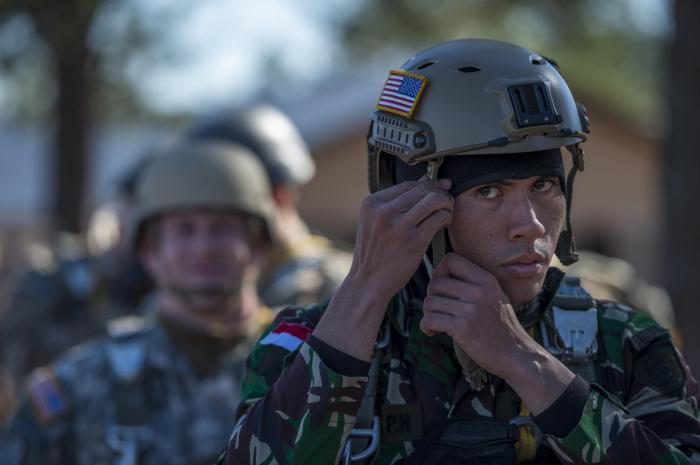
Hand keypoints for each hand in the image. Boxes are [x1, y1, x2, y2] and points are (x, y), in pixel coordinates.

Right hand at [349, 178, 453, 300]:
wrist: (368, 282)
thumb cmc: (375, 253)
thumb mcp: (376, 223)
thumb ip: (396, 202)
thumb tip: (425, 180)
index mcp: (372, 203)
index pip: (408, 184)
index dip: (427, 184)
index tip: (438, 189)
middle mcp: (384, 212)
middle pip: (423, 188)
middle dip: (439, 192)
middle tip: (446, 201)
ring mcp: (399, 226)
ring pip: (434, 199)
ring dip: (446, 203)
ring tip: (446, 212)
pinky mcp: (414, 241)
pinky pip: (439, 217)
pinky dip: (446, 217)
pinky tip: (443, 224)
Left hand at [420, 253, 574, 412]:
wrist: (517, 354)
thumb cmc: (502, 327)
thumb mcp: (495, 295)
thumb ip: (474, 283)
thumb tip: (441, 276)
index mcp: (486, 279)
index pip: (451, 259)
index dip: (439, 271)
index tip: (441, 287)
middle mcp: (478, 290)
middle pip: (436, 283)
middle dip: (431, 296)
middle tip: (437, 309)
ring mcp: (470, 309)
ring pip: (430, 302)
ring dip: (428, 313)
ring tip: (436, 322)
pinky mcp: (462, 327)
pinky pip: (430, 319)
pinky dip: (426, 326)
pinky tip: (433, 331)